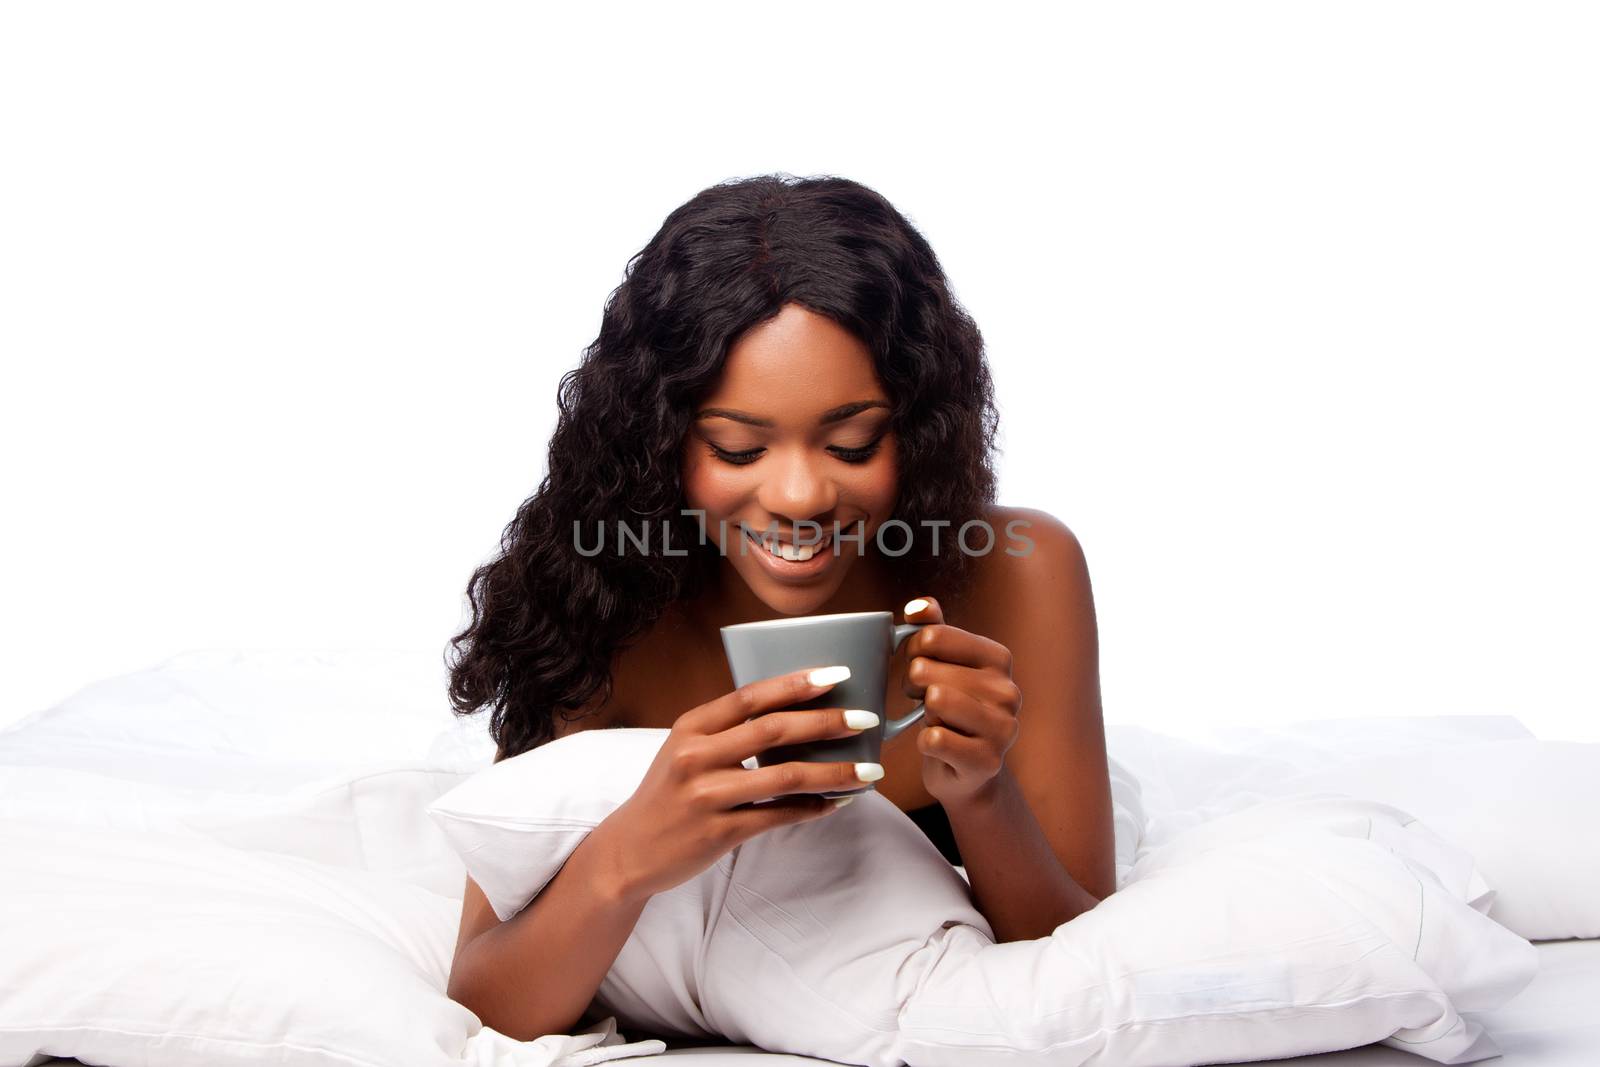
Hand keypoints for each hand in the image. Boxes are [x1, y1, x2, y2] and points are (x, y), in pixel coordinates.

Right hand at [602, 665, 874, 901]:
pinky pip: (778, 816)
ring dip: (834, 773)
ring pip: (786, 777)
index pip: (750, 696)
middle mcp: (695, 757)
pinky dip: (813, 809)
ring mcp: (706, 796)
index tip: (837, 675)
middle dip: (827, 723)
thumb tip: (795, 715)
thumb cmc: (667, 795)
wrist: (628, 852)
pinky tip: (837, 803)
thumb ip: (726, 732)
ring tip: (869, 770)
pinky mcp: (718, 833)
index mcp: (690, 727)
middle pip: (773, 731)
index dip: (795, 683)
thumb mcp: (684, 751)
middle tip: (867, 718)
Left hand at [901, 596, 1022, 809]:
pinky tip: (939, 746)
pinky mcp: (988, 760)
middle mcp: (1008, 690)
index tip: (920, 664)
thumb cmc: (952, 710)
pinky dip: (925, 743)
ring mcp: (1003, 727)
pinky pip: (934, 739)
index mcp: (998, 658)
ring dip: (921, 714)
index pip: (934, 635)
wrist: (969, 772)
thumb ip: (933, 629)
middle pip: (926, 670)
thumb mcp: (945, 664)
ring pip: (934, 701)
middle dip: (912, 685)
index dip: (913, 650)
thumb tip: (917, 607)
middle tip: (924, 699)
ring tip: (933, 719)